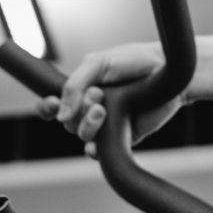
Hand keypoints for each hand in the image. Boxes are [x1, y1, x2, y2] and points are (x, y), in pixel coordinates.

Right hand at [36, 42, 184, 155]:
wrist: (164, 71)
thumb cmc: (133, 61)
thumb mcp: (98, 63)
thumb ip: (75, 84)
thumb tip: (61, 114)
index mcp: (82, 88)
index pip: (56, 104)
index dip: (48, 108)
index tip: (51, 105)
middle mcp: (91, 107)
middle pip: (68, 122)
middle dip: (78, 110)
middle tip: (98, 96)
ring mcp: (106, 124)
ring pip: (82, 135)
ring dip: (87, 125)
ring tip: (103, 110)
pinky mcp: (121, 137)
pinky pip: (100, 151)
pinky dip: (94, 150)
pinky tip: (95, 145)